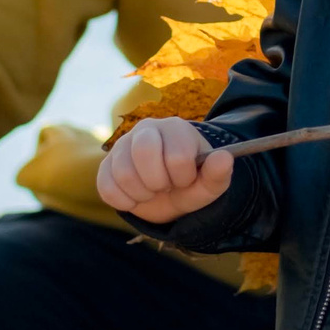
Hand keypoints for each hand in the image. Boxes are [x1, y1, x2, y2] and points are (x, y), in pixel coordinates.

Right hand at [97, 116, 233, 223]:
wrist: (168, 195)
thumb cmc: (190, 184)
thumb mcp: (209, 184)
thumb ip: (219, 173)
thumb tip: (224, 158)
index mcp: (176, 128)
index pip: (177, 155)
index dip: (183, 176)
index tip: (185, 179)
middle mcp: (146, 129)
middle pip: (143, 151)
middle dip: (158, 181)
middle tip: (166, 186)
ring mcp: (122, 146)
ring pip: (124, 173)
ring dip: (143, 194)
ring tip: (152, 190)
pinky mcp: (106, 166)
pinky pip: (107, 188)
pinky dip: (125, 202)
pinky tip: (137, 197)